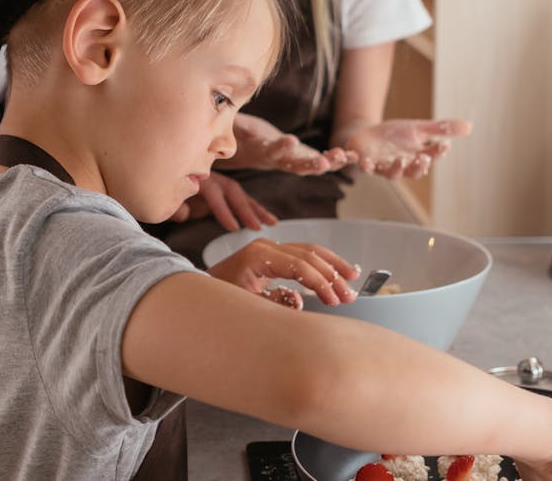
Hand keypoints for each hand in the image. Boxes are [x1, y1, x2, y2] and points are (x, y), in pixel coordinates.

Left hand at [169, 171, 278, 231]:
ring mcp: (218, 181)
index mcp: (196, 178)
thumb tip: (183, 213)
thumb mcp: (164, 198)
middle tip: (256, 227)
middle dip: (245, 209)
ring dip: (256, 208)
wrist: (162, 172)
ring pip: (240, 193)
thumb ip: (173, 206)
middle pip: (232, 190)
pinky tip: (267, 219)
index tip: (233, 227)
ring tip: (271, 223)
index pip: (213, 193)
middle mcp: (211, 177)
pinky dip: (254, 208)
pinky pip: (241, 197)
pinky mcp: (223, 188)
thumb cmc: (162, 189)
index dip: (223, 210)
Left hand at [207, 238, 359, 307]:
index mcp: (259, 256)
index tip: (333, 301)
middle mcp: (266, 246)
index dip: (320, 283)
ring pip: (310, 250)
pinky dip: (321, 263)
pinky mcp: (272, 254)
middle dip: (332, 275)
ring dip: (332, 265)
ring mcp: (270, 247)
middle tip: (349, 295)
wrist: (198, 291)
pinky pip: (302, 254)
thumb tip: (297, 301)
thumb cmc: (219, 298)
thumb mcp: (244, 305)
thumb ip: (272, 304)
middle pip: (309, 255)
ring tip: (353, 278)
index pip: (299, 266)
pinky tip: (335, 272)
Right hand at [226, 113, 358, 174]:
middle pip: (296, 165)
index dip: (281, 147)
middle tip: (324, 162)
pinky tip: (354, 156)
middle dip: (311, 165)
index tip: (291, 140)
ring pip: (313, 167)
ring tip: (346, 157)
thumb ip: (236, 122)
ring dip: (330, 164)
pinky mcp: (305, 160)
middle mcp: (281, 160)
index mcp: (264, 151)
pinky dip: (338, 160)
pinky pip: (322, 162)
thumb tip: (228, 111)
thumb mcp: (238, 126)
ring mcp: (294, 162)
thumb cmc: (244, 136)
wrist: (252, 152)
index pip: (272, 150)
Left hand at [341, 118, 471, 179]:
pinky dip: (362, 163)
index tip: (444, 145)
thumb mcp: (419, 128)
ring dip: (396, 168)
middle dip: (418, 167)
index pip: (430, 157)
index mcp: (415, 157)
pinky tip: (362, 159)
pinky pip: (362, 166)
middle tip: (423, 159)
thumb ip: (441, 129)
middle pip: (412, 171)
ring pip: (390, 173)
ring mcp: (381, 165)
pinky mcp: (364, 161)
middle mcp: (400, 165)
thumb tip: (470, 126)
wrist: (367, 135)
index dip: (437, 153)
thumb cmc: (395, 136)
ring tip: (400, 160)